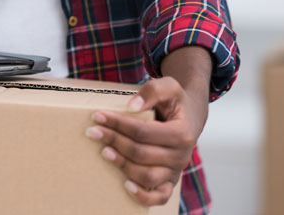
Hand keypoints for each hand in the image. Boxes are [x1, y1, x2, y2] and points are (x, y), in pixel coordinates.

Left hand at [84, 47, 211, 205]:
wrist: (190, 114)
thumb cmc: (176, 100)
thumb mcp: (169, 86)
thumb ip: (152, 91)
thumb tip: (131, 107)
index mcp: (182, 133)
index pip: (144, 131)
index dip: (119, 124)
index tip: (98, 116)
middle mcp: (181, 156)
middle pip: (141, 153)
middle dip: (114, 140)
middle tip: (93, 131)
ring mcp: (176, 171)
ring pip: (146, 176)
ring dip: (122, 164)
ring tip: (103, 151)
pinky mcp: (170, 181)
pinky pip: (160, 197)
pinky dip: (143, 196)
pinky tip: (125, 185)